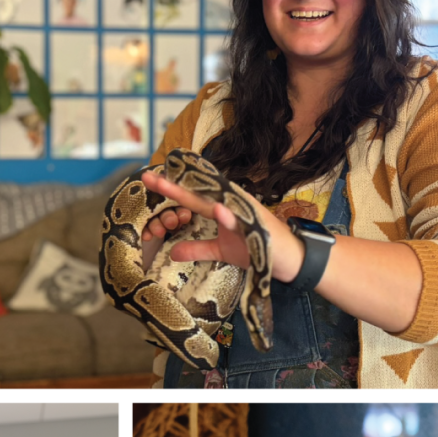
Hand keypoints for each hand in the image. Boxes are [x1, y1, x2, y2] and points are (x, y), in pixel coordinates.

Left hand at [140, 170, 303, 282]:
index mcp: (221, 206)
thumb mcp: (222, 250)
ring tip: (169, 186)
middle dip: (173, 185)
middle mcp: (230, 203)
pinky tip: (216, 209)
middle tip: (148, 177)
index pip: (191, 196)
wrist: (288, 258)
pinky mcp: (256, 225)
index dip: (171, 189)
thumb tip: (172, 253)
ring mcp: (243, 211)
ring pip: (214, 201)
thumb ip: (197, 248)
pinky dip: (228, 214)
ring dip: (193, 194)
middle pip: (197, 193)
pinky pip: (240, 219)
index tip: (148, 181)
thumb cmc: (256, 248)